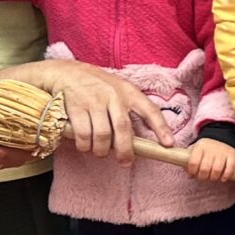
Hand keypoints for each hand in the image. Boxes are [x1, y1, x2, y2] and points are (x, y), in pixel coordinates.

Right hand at [4, 61, 159, 164]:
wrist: (66, 72)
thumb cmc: (96, 86)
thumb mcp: (118, 90)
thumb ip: (129, 109)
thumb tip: (139, 140)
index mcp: (128, 92)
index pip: (150, 110)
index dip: (161, 128)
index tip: (168, 144)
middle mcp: (113, 96)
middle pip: (123, 129)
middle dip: (125, 150)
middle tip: (124, 162)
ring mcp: (94, 101)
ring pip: (103, 136)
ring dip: (101, 150)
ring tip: (99, 152)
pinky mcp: (76, 107)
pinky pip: (84, 135)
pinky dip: (85, 146)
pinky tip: (85, 146)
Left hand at [183, 138, 234, 184]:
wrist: (221, 136)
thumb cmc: (205, 148)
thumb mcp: (195, 149)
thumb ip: (189, 160)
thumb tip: (189, 174)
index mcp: (200, 146)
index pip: (193, 162)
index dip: (192, 172)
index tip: (192, 175)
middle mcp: (211, 148)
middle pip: (205, 168)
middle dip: (202, 177)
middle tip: (203, 178)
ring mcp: (222, 151)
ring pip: (217, 170)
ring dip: (213, 178)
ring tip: (212, 178)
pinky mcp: (232, 155)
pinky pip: (230, 168)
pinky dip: (226, 176)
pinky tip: (223, 179)